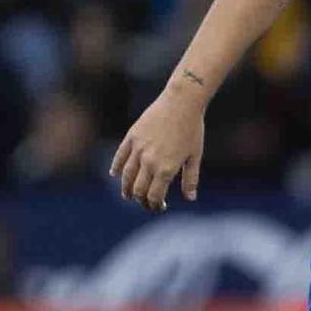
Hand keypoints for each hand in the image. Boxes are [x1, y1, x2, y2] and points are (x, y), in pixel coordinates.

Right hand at [110, 84, 205, 212]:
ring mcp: (138, 149)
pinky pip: (120, 156)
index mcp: (166, 169)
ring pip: (126, 176)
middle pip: (138, 189)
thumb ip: (190, 179)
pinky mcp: (132, 137)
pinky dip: (116, 168)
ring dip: (126, 189)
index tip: (160, 207)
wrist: (181, 103)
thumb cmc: (192, 130)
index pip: (154, 196)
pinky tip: (115, 175)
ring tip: (128, 196)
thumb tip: (190, 199)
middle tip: (146, 203)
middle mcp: (149, 161)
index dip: (155, 205)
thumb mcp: (195, 157)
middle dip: (141, 200)